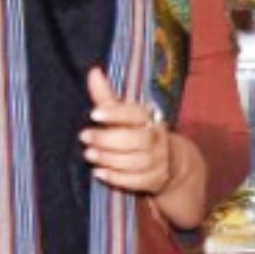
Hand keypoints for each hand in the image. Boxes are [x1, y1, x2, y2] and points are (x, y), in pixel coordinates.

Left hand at [80, 66, 186, 201]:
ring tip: (88, 154)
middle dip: (107, 139)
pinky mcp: (155, 179)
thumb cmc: (138, 131)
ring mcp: (158, 160)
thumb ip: (107, 97)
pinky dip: (116, 177)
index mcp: (150, 117)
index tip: (93, 114)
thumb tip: (93, 72)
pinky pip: (135, 181)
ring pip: (135, 162)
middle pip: (135, 140)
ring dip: (109, 159)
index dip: (115, 113)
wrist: (170, 160)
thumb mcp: (125, 114)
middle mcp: (156, 138)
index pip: (135, 114)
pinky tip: (99, 172)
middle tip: (84, 137)